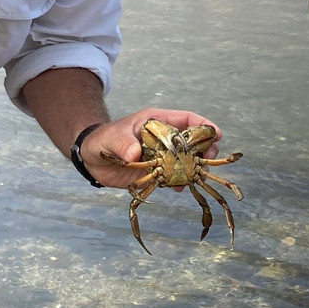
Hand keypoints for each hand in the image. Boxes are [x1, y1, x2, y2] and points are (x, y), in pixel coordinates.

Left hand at [80, 107, 221, 189]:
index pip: (186, 119)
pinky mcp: (156, 172)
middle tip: (209, 158)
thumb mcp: (112, 137)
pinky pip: (173, 177)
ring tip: (196, 176)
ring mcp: (161, 156)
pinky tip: (178, 187)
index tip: (216, 134)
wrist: (92, 158)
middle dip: (204, 149)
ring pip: (186, 161)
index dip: (203, 126)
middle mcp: (164, 139)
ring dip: (194, 168)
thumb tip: (135, 153)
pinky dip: (178, 182)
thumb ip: (123, 143)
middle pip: (192, 141)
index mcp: (158, 122)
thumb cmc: (103, 139)